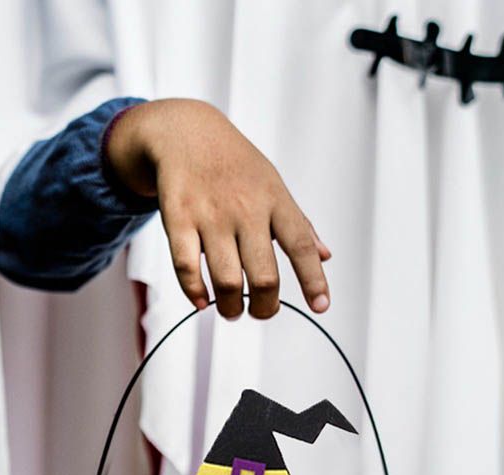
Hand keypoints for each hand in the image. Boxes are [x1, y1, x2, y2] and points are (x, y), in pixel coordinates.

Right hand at [105, 98, 330, 319]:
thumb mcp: (273, 185)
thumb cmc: (234, 164)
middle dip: (264, 307)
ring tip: (230, 310)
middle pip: (264, 276)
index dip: (313, 280)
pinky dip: (194, 293)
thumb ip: (298, 224)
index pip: (301, 246)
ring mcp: (211, 216)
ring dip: (230, 307)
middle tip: (259, 312)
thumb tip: (325, 256)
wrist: (186, 132)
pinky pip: (187, 268)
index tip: (321, 306)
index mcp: (275, 201)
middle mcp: (246, 210)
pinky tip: (201, 301)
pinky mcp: (178, 220)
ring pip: (227, 280)